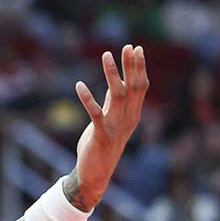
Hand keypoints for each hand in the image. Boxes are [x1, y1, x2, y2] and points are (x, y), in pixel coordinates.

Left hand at [72, 45, 148, 208]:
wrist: (96, 173)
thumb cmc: (102, 145)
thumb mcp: (110, 121)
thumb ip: (112, 104)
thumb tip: (111, 86)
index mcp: (133, 114)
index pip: (140, 86)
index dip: (139, 67)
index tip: (137, 48)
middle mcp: (129, 118)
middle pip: (133, 87)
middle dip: (131, 65)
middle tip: (129, 46)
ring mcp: (116, 126)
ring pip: (117, 95)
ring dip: (112, 74)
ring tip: (106, 55)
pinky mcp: (101, 134)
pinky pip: (96, 113)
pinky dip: (87, 98)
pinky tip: (79, 85)